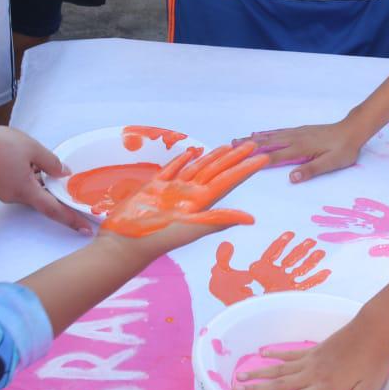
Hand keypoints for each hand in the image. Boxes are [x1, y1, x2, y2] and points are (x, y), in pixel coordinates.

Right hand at [0, 122, 95, 234]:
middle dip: (55, 193)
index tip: (87, 229)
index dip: (72, 219)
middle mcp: (14, 196)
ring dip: (40, 181)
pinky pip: (19, 184)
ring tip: (43, 164)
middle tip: (71, 188)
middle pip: (41, 199)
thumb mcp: (33, 149)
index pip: (54, 210)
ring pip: (29, 190)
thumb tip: (64, 173)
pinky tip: (29, 162)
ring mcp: (3, 191)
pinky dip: (29, 177)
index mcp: (26, 191)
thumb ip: (52, 163)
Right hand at [101, 140, 268, 253]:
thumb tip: (251, 219)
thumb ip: (219, 220)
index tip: (263, 158)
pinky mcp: (153, 188)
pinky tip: (188, 153)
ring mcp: (172, 190)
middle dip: (234, 158)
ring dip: (212, 157)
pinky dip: (180, 161)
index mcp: (201, 202)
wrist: (125, 245)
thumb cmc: (157, 238)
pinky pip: (170, 170)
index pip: (229, 180)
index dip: (245, 169)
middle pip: (217, 171)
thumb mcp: (191, 228)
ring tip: (227, 146)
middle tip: (252, 144)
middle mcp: (190, 195)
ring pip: (196, 168)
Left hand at [209, 231, 330, 303]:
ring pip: (300, 270)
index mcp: (261, 269)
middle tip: (311, 240)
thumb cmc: (229, 296)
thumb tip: (227, 245)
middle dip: (300, 250)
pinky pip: (305, 286)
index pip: (273, 253)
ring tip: (321, 251)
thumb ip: (222, 260)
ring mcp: (283, 285)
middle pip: (290, 259)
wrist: (237, 314)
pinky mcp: (288, 295)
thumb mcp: (221, 277)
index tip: (290, 235)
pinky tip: (326, 272)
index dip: (281, 244)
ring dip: (310, 261)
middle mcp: (274, 275)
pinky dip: (316, 279)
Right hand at [232, 318, 388, 389]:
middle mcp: (312, 373)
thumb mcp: (369, 388)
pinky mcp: (314, 349)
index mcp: (324, 386)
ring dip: (260, 373)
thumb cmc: (373, 361)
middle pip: (280, 384)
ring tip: (240, 376)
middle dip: (257, 389)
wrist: (373, 329)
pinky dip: (276, 354)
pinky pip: (290, 354)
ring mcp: (311, 359)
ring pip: (280, 368)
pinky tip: (263, 353)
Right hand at [248, 121, 365, 182]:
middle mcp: (295, 138)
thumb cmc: (344, 149)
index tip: (240, 161)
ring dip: (254, 138)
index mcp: (300, 149)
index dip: (258, 159)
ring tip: (238, 139)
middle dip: (249, 146)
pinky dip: (267, 132)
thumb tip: (292, 177)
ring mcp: (297, 133)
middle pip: (268, 143)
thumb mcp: (331, 163)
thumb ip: (311, 170)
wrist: (353, 130)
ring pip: (271, 136)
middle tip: (229, 146)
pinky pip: (279, 131)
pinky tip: (260, 133)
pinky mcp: (301, 130)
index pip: (275, 156)